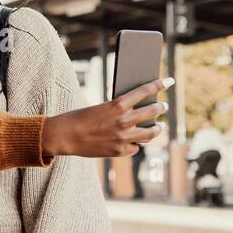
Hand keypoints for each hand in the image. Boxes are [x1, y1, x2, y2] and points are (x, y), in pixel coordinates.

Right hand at [42, 77, 171, 157]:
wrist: (64, 136)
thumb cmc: (78, 118)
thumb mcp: (100, 108)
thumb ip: (119, 110)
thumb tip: (137, 115)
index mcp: (118, 104)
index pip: (145, 91)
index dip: (159, 85)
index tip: (168, 81)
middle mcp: (124, 120)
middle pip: (153, 112)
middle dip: (160, 107)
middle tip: (163, 106)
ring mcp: (124, 137)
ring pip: (151, 133)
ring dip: (156, 129)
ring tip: (158, 127)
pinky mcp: (120, 151)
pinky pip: (135, 147)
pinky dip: (135, 144)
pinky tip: (134, 141)